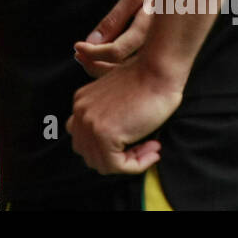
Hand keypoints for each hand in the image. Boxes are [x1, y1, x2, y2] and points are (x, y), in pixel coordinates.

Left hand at [66, 57, 183, 174]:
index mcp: (81, 102)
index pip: (84, 141)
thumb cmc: (147, 83)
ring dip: (131, 161)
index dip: (110, 148)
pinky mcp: (105, 133)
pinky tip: (154, 150)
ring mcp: (89, 123)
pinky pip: (118, 166)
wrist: (157, 72)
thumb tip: (116, 144)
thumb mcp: (119, 99)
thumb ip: (108, 116)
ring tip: (151, 148)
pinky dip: (138, 164)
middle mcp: (80, 112)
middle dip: (118, 158)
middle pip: (90, 155)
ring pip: (103, 164)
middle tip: (145, 148)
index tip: (135, 144)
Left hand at [74, 0, 154, 77]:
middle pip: (121, 71)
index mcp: (152, 32)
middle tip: (79, 56)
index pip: (117, 52)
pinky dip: (116, 67)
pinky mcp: (160, 61)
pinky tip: (103, 58)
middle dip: (96, 66)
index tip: (78, 47)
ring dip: (103, 68)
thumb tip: (92, 42)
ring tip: (85, 58)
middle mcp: (158, 49)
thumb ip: (114, 19)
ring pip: (127, 75)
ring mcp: (160, 58)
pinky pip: (135, 71)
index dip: (95, 53)